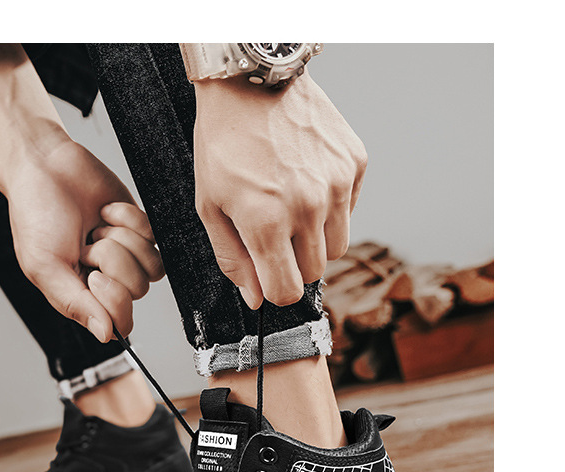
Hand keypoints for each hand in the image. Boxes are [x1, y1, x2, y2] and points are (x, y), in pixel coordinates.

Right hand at [4, 138, 162, 340]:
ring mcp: (127, 255)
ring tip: (95, 228)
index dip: (114, 300)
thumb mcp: (45, 266)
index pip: (120, 321)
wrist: (43, 165)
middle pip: (137, 290)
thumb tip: (105, 336)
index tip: (94, 276)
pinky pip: (155, 237)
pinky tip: (106, 212)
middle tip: (86, 244)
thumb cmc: (35, 215)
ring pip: (151, 266)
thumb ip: (76, 304)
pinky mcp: (139, 229)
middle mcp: (108, 281)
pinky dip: (130, 219)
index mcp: (82, 298)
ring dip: (122, 239)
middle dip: (112, 260)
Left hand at [192, 71, 367, 307]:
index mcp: (266, 222)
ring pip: (338, 247)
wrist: (251, 80)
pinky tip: (306, 181)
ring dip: (316, 239)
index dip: (275, 291)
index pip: (287, 292)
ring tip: (291, 208)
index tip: (269, 279)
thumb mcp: (210, 206)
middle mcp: (307, 206)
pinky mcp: (354, 163)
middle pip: (314, 272)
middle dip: (294, 264)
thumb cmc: (223, 143)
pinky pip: (349, 210)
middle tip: (274, 234)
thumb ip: (233, 259)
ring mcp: (335, 184)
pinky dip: (331, 207)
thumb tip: (256, 299)